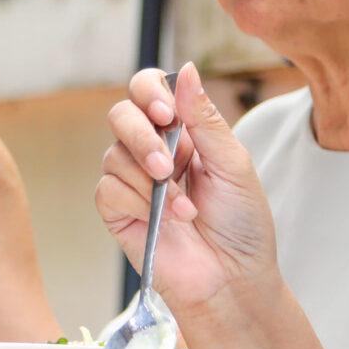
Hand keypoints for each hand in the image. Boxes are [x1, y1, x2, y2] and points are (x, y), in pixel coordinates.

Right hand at [97, 62, 278, 312]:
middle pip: (122, 115)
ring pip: (113, 154)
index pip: (151, 91)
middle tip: (167, 165)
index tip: (168, 114)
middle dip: (141, 136)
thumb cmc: (242, 223)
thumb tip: (185, 69)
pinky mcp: (118, 212)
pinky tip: (163, 221)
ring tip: (184, 209)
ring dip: (149, 180)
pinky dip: (135, 202)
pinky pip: (107, 189)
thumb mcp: (233, 164)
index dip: (150, 92)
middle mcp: (154, 151)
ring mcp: (134, 181)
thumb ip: (205, 118)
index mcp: (184, 132)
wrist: (232, 278)